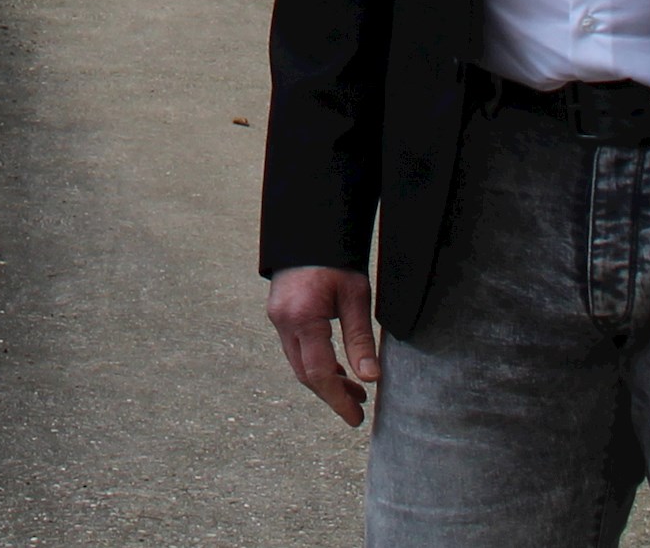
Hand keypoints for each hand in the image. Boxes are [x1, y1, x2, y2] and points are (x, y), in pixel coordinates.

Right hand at [266, 265, 379, 424]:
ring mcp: (278, 319)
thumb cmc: (336, 260)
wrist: (311, 232)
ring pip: (299, 364)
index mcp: (302, 318)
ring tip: (355, 391)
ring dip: (325, 381)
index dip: (338, 399)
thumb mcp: (355, 298)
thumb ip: (360, 339)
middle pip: (305, 373)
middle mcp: (284, 322)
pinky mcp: (280, 315)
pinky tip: (336, 369)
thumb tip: (371, 378)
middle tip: (358, 409)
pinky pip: (296, 350)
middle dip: (332, 395)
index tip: (356, 417)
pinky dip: (316, 364)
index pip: (319, 372)